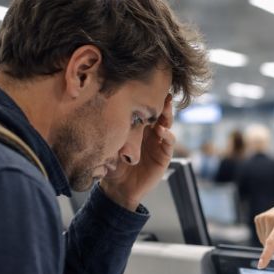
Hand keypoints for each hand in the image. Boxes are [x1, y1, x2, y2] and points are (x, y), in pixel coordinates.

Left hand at [101, 94, 175, 210]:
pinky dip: (167, 136)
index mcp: (137, 128)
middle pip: (159, 114)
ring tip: (165, 108)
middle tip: (163, 93)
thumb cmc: (112, 165)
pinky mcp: (163, 156)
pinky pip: (168, 144)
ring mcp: (158, 144)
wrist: (117, 188)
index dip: (148, 98)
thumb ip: (114, 128)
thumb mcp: (111, 142)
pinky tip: (162, 131)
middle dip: (162, 103)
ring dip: (167, 116)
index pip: (145, 109)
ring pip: (167, 125)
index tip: (148, 86)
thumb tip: (105, 106)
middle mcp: (150, 133)